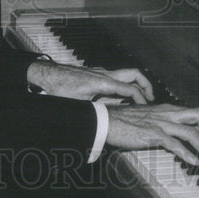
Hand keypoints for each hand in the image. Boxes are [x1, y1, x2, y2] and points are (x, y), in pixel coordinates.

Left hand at [26, 60, 153, 103]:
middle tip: (151, 99)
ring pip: (125, 75)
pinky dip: (123, 85)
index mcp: (104, 82)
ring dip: (134, 85)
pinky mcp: (95, 73)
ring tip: (139, 101)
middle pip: (134, 74)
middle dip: (146, 85)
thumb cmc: (60, 89)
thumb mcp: (80, 106)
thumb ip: (97, 112)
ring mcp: (100, 72)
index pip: (131, 89)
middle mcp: (105, 74)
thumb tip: (107, 126)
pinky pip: (115, 77)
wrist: (47, 74)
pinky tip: (119, 99)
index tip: (148, 109)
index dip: (142, 99)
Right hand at [106, 103, 198, 164]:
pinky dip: (188, 154)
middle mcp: (166, 113)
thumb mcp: (145, 115)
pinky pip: (176, 145)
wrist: (107, 120)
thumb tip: (165, 131)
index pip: (191, 111)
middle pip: (198, 115)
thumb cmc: (122, 118)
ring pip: (190, 132)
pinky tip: (194, 161)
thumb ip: (157, 120)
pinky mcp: (154, 135)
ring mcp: (161, 124)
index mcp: (165, 108)